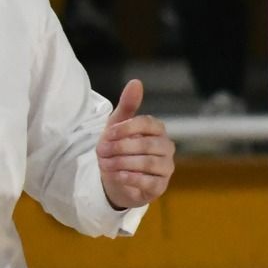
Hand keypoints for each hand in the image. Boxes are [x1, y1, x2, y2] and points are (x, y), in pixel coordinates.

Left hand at [97, 79, 172, 209]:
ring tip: (104, 165)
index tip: (107, 134)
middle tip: (101, 152)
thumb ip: (127, 105)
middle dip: (121, 148)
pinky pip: (148, 182)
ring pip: (148, 163)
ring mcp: (166, 167)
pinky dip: (130, 178)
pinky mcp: (160, 186)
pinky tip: (116, 176)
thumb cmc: (119, 148)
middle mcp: (166, 147)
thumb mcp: (117, 126)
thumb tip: (136, 81)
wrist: (116, 180)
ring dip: (123, 163)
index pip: (147, 123)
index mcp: (157, 129)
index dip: (126, 128)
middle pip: (147, 144)